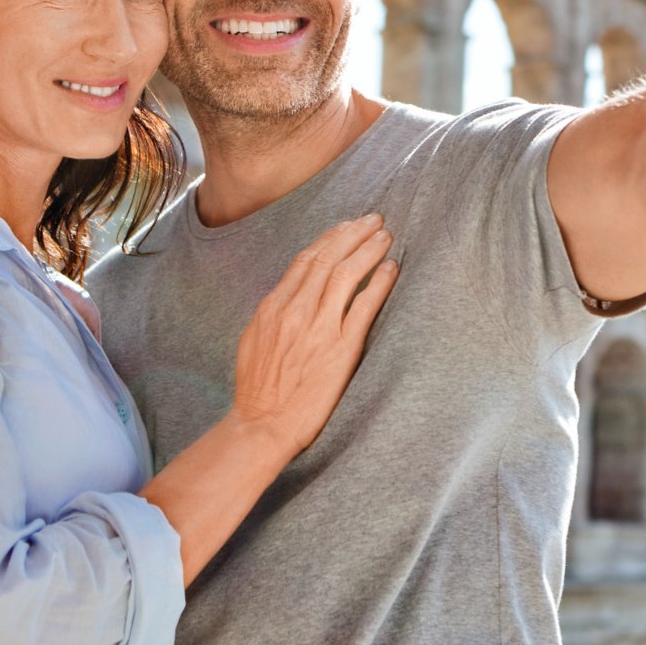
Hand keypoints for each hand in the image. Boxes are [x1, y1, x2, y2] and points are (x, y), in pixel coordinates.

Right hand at [230, 214, 396, 457]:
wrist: (263, 424)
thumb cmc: (258, 389)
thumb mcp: (254, 340)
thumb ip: (273, 312)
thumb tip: (290, 292)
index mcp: (274, 307)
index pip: (305, 259)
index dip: (329, 238)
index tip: (346, 226)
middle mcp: (296, 311)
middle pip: (328, 258)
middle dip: (353, 233)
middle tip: (374, 219)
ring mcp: (319, 328)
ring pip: (346, 274)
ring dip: (368, 250)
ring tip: (385, 236)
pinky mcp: (341, 349)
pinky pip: (364, 307)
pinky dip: (379, 283)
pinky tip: (391, 269)